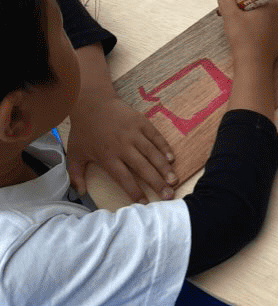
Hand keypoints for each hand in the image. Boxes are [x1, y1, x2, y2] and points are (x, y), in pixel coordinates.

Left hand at [67, 89, 177, 203]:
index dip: (135, 192)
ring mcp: (134, 134)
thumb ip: (76, 175)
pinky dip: (164, 148)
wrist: (92, 102)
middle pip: (143, 168)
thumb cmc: (84, 130)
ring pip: (152, 154)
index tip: (145, 203)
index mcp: (108, 157)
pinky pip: (156, 137)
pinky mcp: (141, 123)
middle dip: (157, 183)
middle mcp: (123, 147)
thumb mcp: (75, 154)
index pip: (124, 178)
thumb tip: (79, 193)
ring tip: (174, 180)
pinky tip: (171, 159)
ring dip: (164, 168)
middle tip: (169, 195)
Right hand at [217, 0, 277, 65]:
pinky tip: (247, 39)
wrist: (254, 65)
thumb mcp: (230, 14)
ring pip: (262, 18)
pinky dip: (255, 32)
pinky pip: (265, 30)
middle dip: (245, 11)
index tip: (235, 10)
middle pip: (260, 6)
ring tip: (240, 31)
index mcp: (274, 5)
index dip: (243, 0)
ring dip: (250, 21)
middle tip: (235, 20)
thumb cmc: (244, 40)